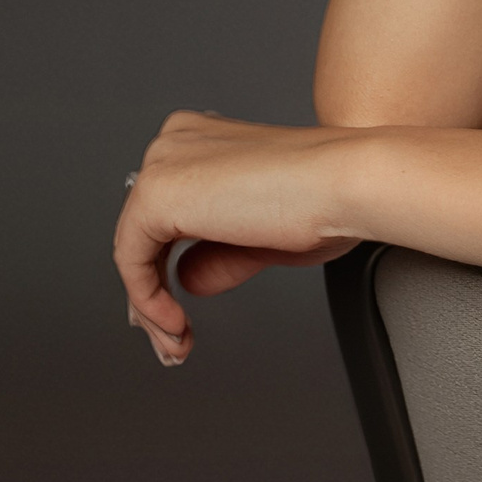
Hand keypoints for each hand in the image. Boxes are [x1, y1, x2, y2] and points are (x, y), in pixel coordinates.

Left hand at [115, 111, 363, 366]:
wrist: (349, 183)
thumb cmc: (330, 200)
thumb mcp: (261, 239)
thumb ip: (218, 255)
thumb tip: (187, 280)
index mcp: (204, 141)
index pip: (167, 214)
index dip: (166, 271)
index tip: (177, 312)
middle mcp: (178, 143)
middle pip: (145, 231)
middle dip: (154, 293)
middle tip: (172, 336)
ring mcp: (164, 162)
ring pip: (134, 246)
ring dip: (151, 305)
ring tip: (177, 340)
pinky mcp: (156, 192)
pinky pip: (132, 258)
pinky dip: (149, 299)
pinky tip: (175, 322)